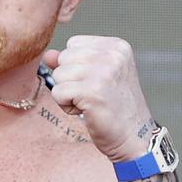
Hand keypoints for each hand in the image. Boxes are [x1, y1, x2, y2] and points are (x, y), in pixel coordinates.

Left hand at [42, 37, 154, 161]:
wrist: (134, 137)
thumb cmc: (116, 108)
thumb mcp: (97, 76)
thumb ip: (73, 61)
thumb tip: (47, 55)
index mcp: (117, 46)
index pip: (73, 44)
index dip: (77, 66)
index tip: (98, 83)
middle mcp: (112, 55)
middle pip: (64, 58)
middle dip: (71, 80)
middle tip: (93, 95)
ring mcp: (103, 72)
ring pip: (58, 75)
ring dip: (68, 94)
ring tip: (90, 103)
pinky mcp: (92, 91)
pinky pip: (58, 92)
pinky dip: (67, 106)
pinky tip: (86, 111)